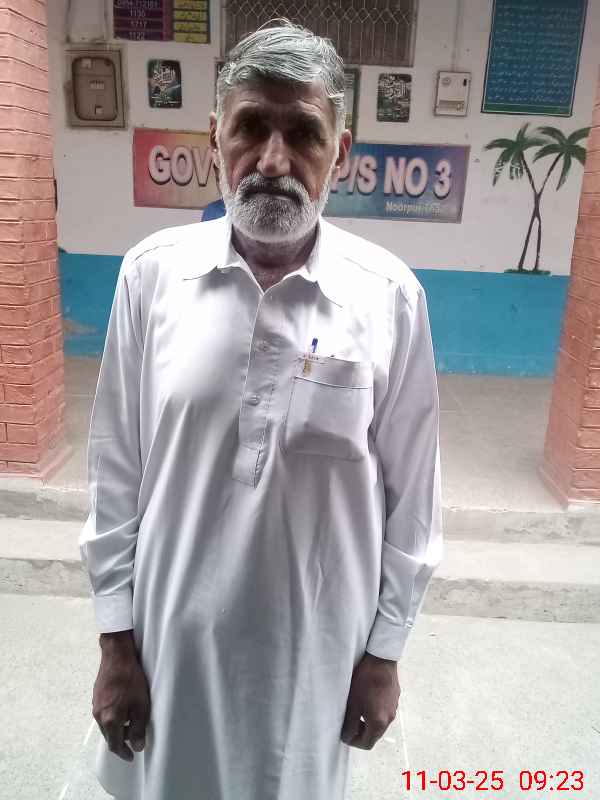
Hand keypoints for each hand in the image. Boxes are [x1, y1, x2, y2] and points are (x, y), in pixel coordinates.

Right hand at [92, 630, 150, 761]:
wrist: (117, 655)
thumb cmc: (131, 679)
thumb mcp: (140, 705)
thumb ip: (138, 728)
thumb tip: (138, 746)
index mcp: (109, 720)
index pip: (115, 744)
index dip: (123, 753)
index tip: (132, 756)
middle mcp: (99, 715)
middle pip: (109, 735)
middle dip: (120, 740)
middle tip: (133, 739)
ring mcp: (95, 704)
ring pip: (105, 724)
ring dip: (116, 728)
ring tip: (130, 723)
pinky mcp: (96, 695)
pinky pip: (103, 713)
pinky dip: (112, 717)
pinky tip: (122, 709)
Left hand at [341, 652, 399, 749]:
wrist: (381, 659)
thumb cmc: (365, 680)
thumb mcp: (353, 704)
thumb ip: (349, 724)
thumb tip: (346, 736)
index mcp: (379, 723)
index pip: (367, 744)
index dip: (353, 742)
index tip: (344, 733)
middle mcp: (389, 718)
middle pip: (374, 735)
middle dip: (360, 732)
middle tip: (349, 722)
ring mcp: (394, 708)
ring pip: (380, 723)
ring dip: (368, 722)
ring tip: (357, 709)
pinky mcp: (395, 698)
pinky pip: (384, 711)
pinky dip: (375, 711)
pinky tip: (366, 698)